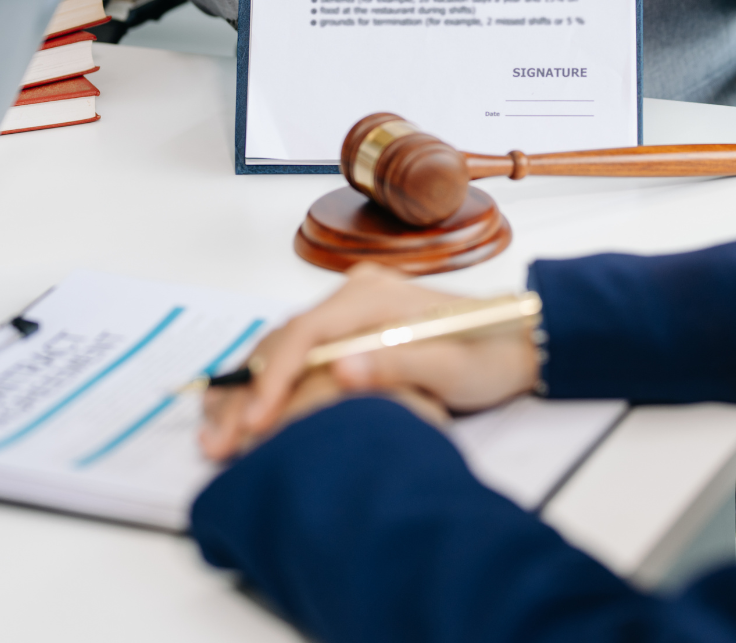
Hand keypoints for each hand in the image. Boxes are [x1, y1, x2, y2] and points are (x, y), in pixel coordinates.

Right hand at [198, 263, 541, 461]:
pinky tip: (246, 422)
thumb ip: (398, 365)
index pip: (304, 334)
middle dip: (248, 394)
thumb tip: (342, 368)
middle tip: (219, 440)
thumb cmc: (489, 353)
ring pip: (279, 350)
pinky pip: (294, 358)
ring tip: (218, 436)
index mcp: (372, 295)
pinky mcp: (346, 334)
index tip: (256, 422)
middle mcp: (352, 296)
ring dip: (248, 394)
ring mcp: (346, 314)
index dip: (274, 380)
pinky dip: (266, 390)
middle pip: (281, 341)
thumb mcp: (452, 366)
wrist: (517, 343)